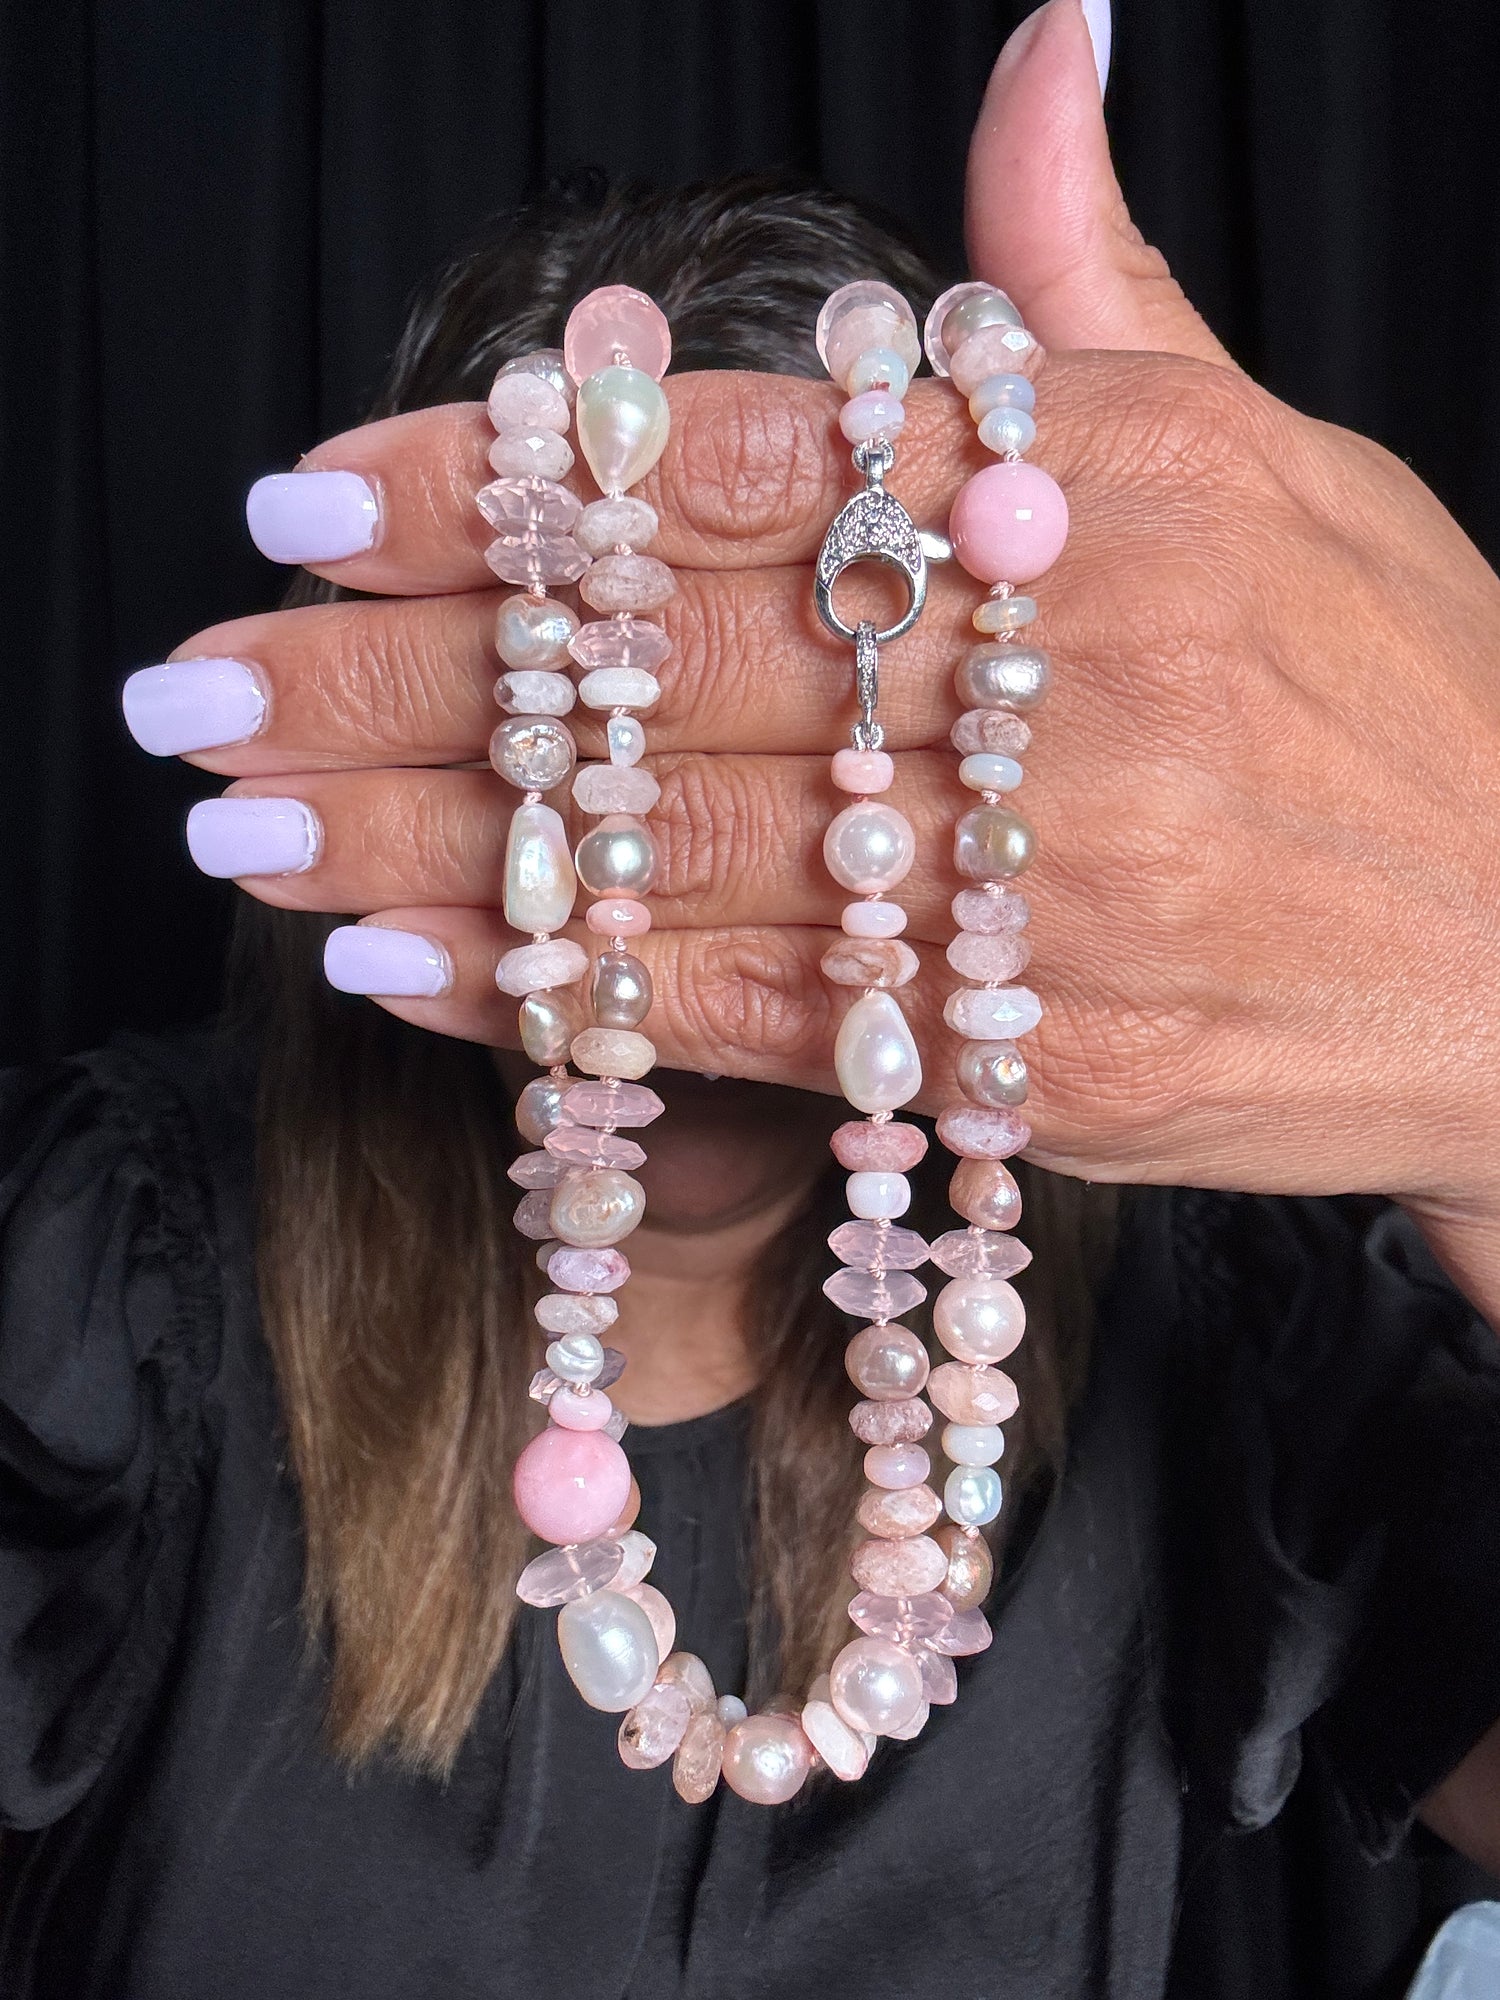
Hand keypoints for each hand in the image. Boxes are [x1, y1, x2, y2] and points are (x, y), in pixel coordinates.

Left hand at [159, 1, 1499, 1236]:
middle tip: (193, 684)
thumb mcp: (1285, 456)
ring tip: (244, 827)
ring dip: (427, 843)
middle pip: (660, 660)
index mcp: (1125, 481)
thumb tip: (1039, 46)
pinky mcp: (1049, 1062)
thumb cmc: (1413, 700)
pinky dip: (567, 995)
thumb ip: (1100, 288)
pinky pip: (754, 1021)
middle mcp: (1078, 668)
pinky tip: (404, 966)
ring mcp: (1060, 882)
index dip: (500, 480)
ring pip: (675, 850)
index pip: (739, 458)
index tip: (304, 497)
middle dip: (396, 676)